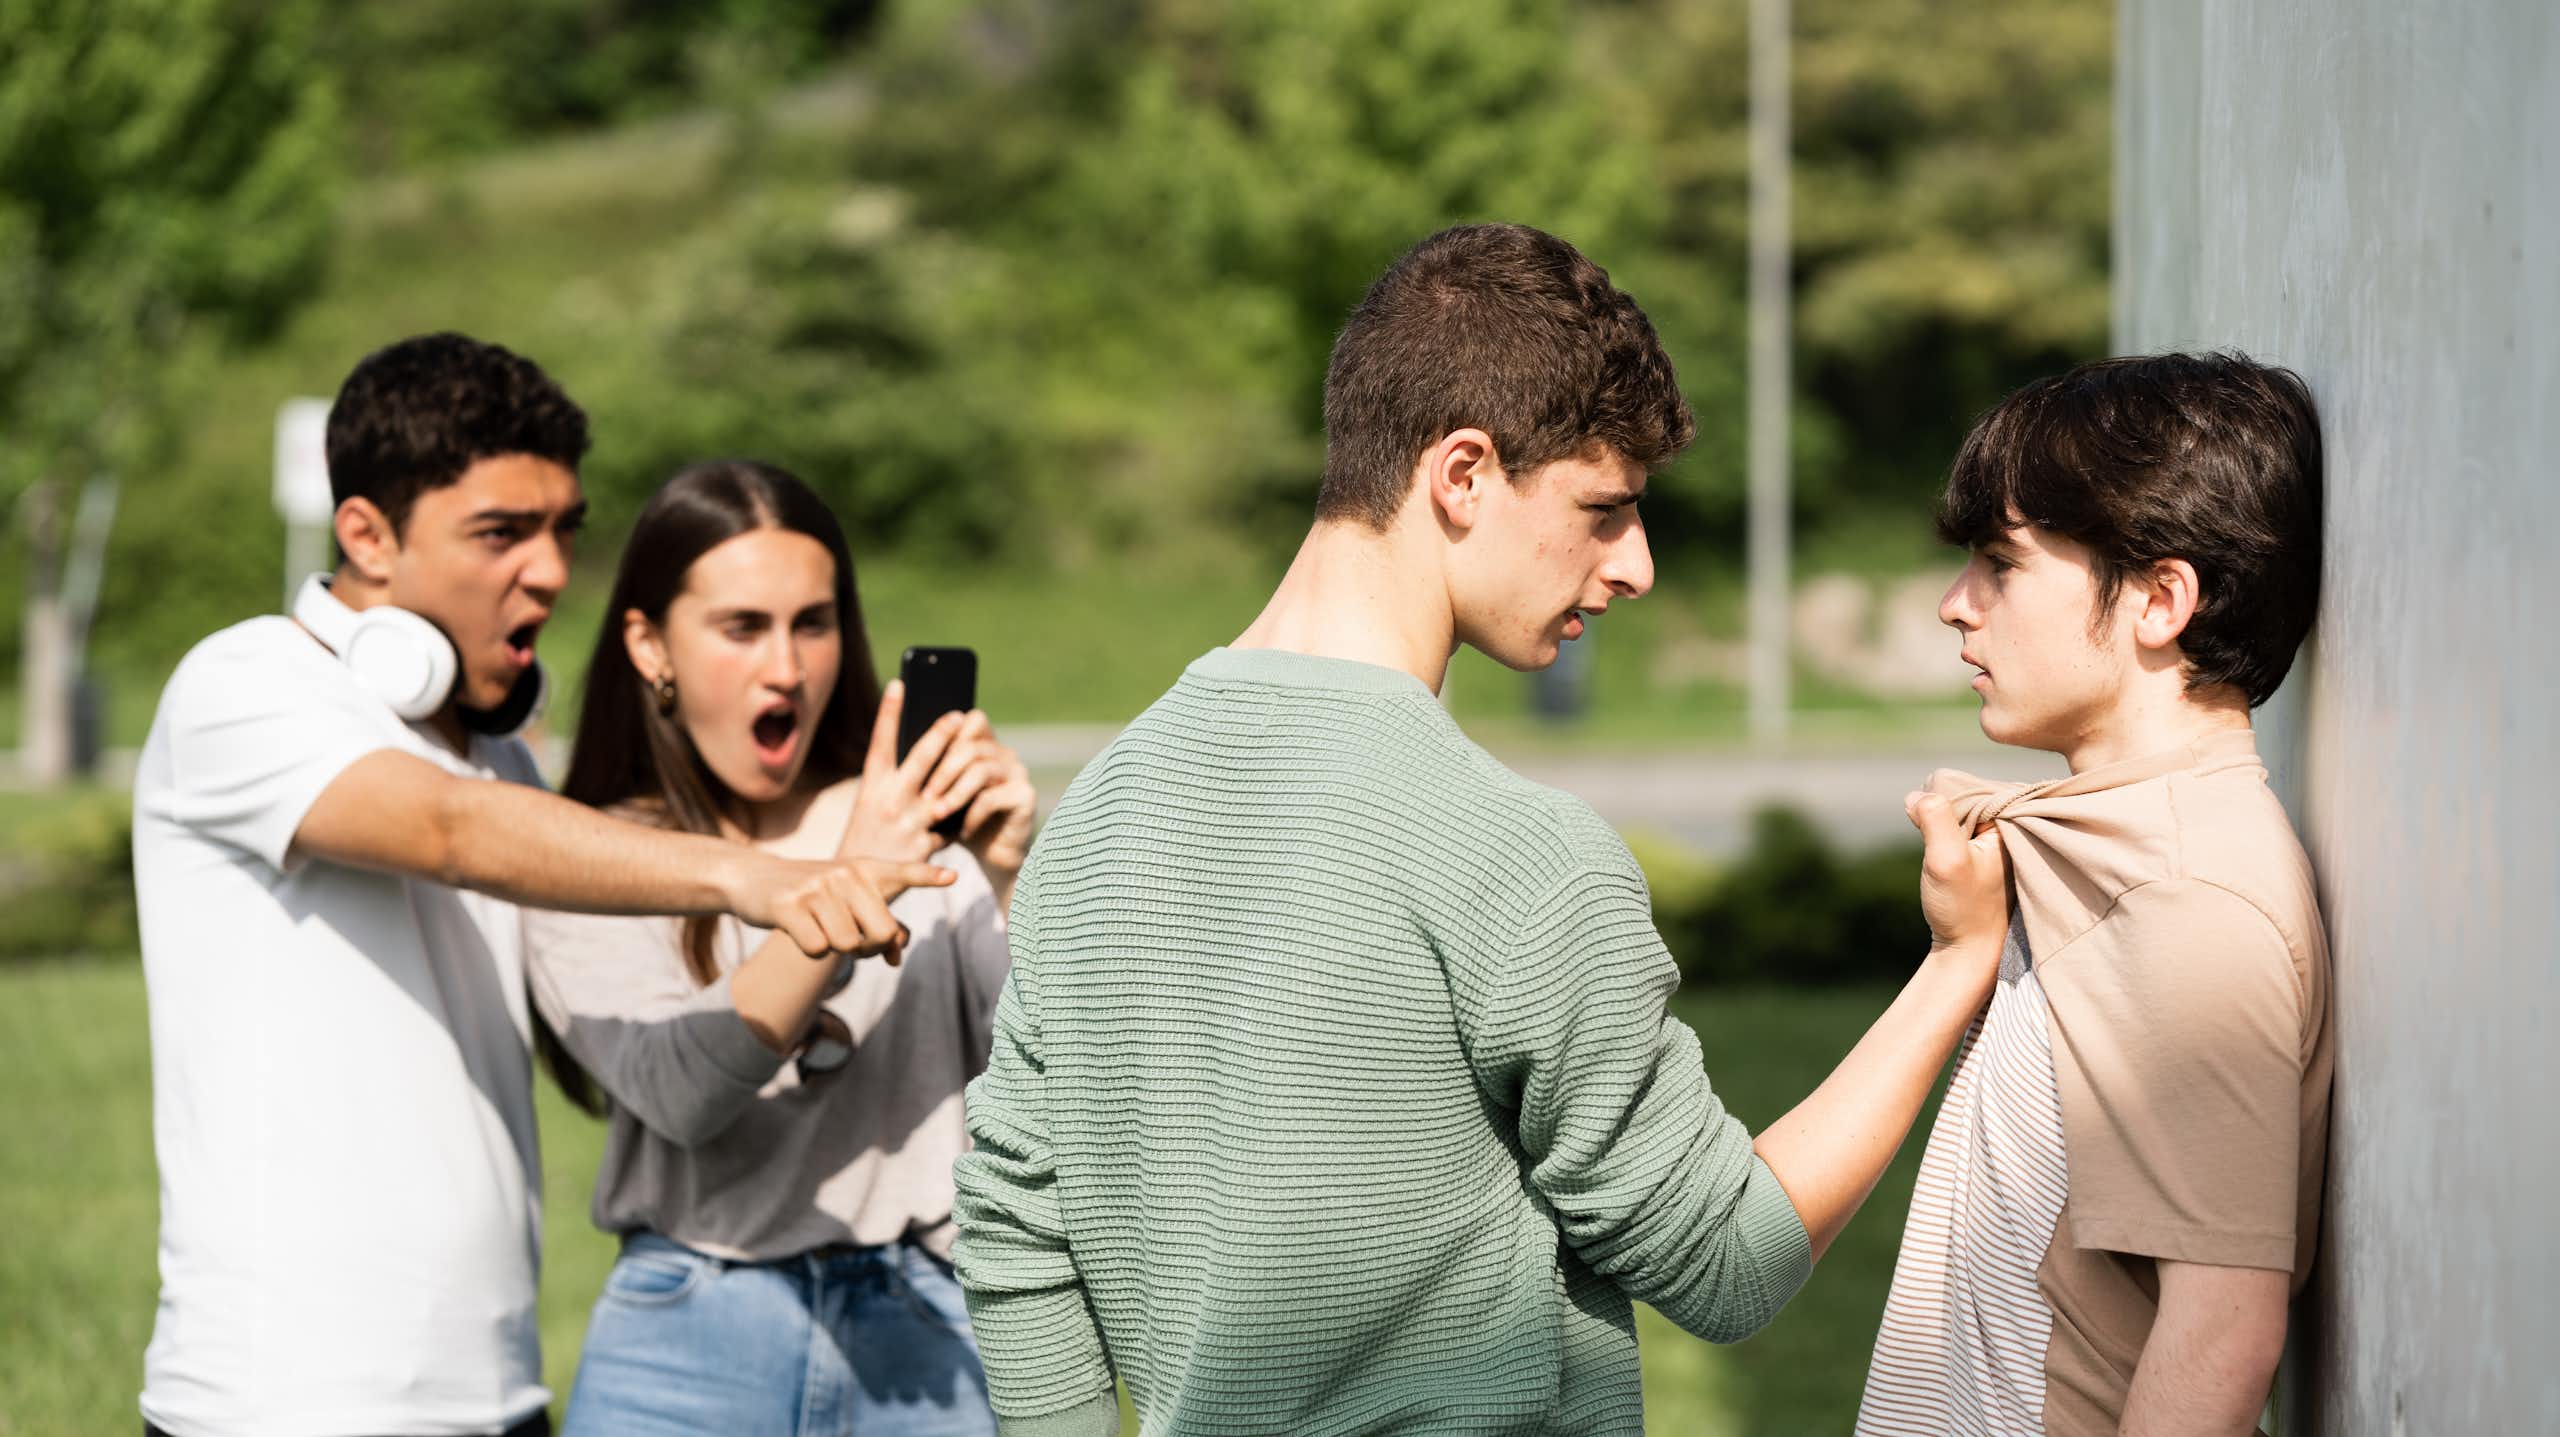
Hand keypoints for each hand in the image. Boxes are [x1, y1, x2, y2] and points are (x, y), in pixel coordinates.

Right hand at [731, 853, 953, 964]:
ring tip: (819, 926)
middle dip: (870, 948)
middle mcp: (845, 873)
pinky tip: (799, 930)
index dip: (927, 876)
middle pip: (881, 933)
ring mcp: (816, 887)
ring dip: (835, 948)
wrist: (756, 879)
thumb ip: (881, 925)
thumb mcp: (849, 901)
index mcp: (865, 869)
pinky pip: (817, 949)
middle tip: (852, 938)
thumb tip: (897, 958)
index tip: (952, 877)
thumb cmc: (813, 896)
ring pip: (847, 945)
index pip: (902, 873)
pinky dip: (810, 949)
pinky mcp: (788, 904)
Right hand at [840, 681, 966, 864]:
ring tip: (980, 752)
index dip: (890, 712)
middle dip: (942, 733)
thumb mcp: (873, 803)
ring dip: (963, 772)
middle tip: (960, 714)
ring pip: (945, 789)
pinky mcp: (924, 847)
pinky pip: (953, 825)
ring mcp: (908, 824)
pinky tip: (979, 804)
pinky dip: (965, 816)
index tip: (900, 683)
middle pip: (921, 758)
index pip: (880, 742)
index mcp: (871, 786)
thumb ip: (897, 781)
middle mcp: (888, 801)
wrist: (855, 886)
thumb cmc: (869, 835)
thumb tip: (932, 751)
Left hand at [928, 710, 1037, 882]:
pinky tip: (963, 832)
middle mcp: (1006, 754)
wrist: (991, 854)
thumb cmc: (960, 820)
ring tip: (938, 814)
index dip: (948, 734)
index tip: (920, 759)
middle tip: (924, 795)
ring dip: (955, 794)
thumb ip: (934, 768)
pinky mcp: (1025, 795)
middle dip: (943, 771)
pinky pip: (992, 798)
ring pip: (981, 770)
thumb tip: (904, 754)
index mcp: (987, 745)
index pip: (973, 720)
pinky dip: (972, 815)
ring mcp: (1018, 772)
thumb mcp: (944, 792)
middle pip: (972, 746)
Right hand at [1908, 790, 2008, 973]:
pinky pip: (1968, 827)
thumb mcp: (1946, 860)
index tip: (1936, 831)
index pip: (1974, 785)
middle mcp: (2023, 826)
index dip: (1945, 801)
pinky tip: (1950, 861)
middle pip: (1971, 796)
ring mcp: (2010, 840)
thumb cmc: (1964, 910)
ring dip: (1947, 826)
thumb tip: (1917, 794)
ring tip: (1948, 857)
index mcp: (2022, 821)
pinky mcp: (1996, 852)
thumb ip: (1936, 819)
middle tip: (1944, 850)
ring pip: (1967, 812)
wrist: (1970, 952)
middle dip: (1946, 813)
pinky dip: (1951, 837)